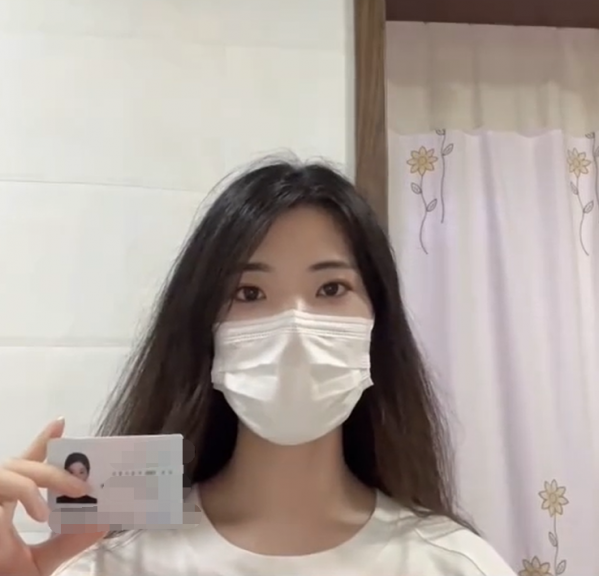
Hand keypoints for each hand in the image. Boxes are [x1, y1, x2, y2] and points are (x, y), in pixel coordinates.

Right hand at [0, 419, 107, 575]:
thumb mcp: (39, 562)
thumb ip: (69, 542)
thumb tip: (104, 523)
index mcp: (6, 501)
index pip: (26, 465)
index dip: (41, 442)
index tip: (60, 423)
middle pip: (23, 463)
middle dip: (59, 467)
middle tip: (88, 482)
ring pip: (15, 467)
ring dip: (50, 476)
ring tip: (78, 493)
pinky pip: (3, 482)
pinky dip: (26, 492)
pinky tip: (40, 514)